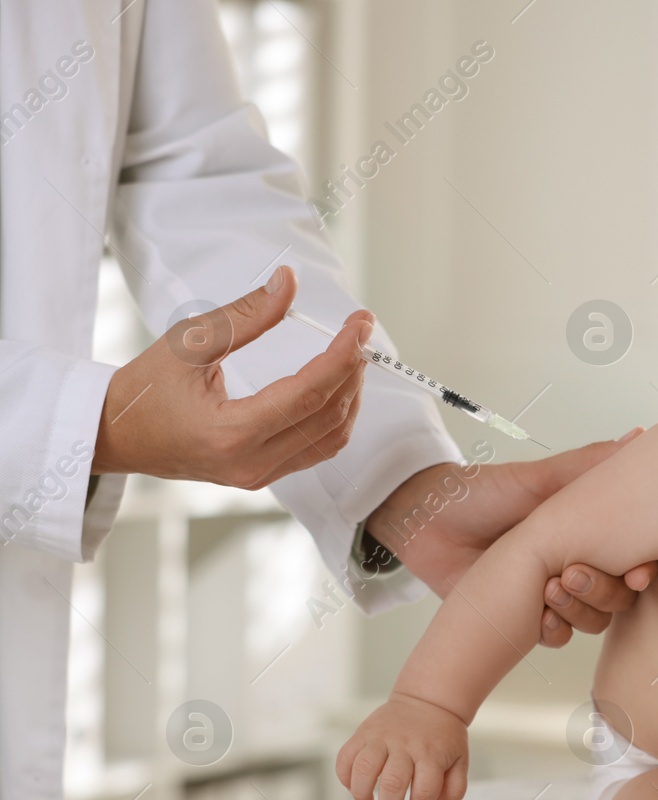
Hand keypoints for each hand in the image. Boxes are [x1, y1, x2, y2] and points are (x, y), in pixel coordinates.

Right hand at [92, 265, 371, 487]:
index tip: (358, 323)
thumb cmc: (145, 388)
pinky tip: (337, 385)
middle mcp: (251, 463)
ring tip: (351, 354)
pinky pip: (317, 449)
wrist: (116, 434)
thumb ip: (246, 314)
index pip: (308, 393)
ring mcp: (259, 475)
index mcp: (231, 433)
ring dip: (349, 394)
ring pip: (330, 437)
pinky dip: (335, 416)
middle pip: (328, 416)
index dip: (342, 355)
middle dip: (352, 369)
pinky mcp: (262, 475)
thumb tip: (289, 283)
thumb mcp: (189, 341)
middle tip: (359, 331)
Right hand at [336, 694, 468, 799]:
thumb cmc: (444, 738)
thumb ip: (454, 790)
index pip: (424, 792)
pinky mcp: (364, 732)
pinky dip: (344, 777)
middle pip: (392, 784)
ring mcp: (382, 737)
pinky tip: (354, 786)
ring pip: (363, 769)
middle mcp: (406, 744)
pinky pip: (345, 757)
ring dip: (361, 795)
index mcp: (432, 754)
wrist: (429, 700)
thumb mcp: (461, 761)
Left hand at [364, 438, 657, 645]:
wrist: (429, 522)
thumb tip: (641, 435)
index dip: (643, 570)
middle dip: (604, 591)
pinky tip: (538, 617)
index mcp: (589, 533)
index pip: (635, 558)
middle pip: (618, 596)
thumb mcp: (539, 479)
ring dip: (579, 611)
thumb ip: (590, 465)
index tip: (639, 574)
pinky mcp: (528, 619)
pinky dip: (553, 630)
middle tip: (574, 574)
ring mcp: (554, 595)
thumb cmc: (483, 494)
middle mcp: (577, 565)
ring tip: (549, 590)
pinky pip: (558, 637)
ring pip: (593, 620)